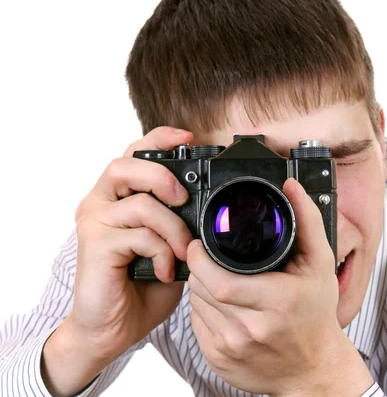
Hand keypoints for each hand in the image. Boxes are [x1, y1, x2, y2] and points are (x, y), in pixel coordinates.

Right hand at [42, 127, 194, 395]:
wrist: (113, 328)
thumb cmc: (143, 284)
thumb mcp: (170, 245)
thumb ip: (180, 220)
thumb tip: (212, 207)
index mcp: (120, 196)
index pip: (135, 153)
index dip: (160, 138)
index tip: (189, 137)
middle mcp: (102, 202)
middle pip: (126, 164)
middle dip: (162, 175)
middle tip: (184, 198)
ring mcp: (95, 222)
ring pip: (140, 203)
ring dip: (173, 227)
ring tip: (184, 251)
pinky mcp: (95, 245)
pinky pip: (138, 235)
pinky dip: (162, 252)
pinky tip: (167, 271)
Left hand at [187, 178, 373, 395]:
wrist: (313, 369)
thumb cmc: (316, 315)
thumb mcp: (320, 264)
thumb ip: (306, 220)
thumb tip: (291, 187)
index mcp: (275, 303)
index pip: (218, 282)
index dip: (200, 259)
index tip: (200, 245)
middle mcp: (250, 330)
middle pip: (202, 290)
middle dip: (199, 268)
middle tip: (208, 257)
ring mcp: (231, 349)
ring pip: (196, 306)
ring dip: (200, 286)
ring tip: (219, 277)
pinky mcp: (218, 360)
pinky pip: (196, 325)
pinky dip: (203, 309)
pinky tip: (222, 303)